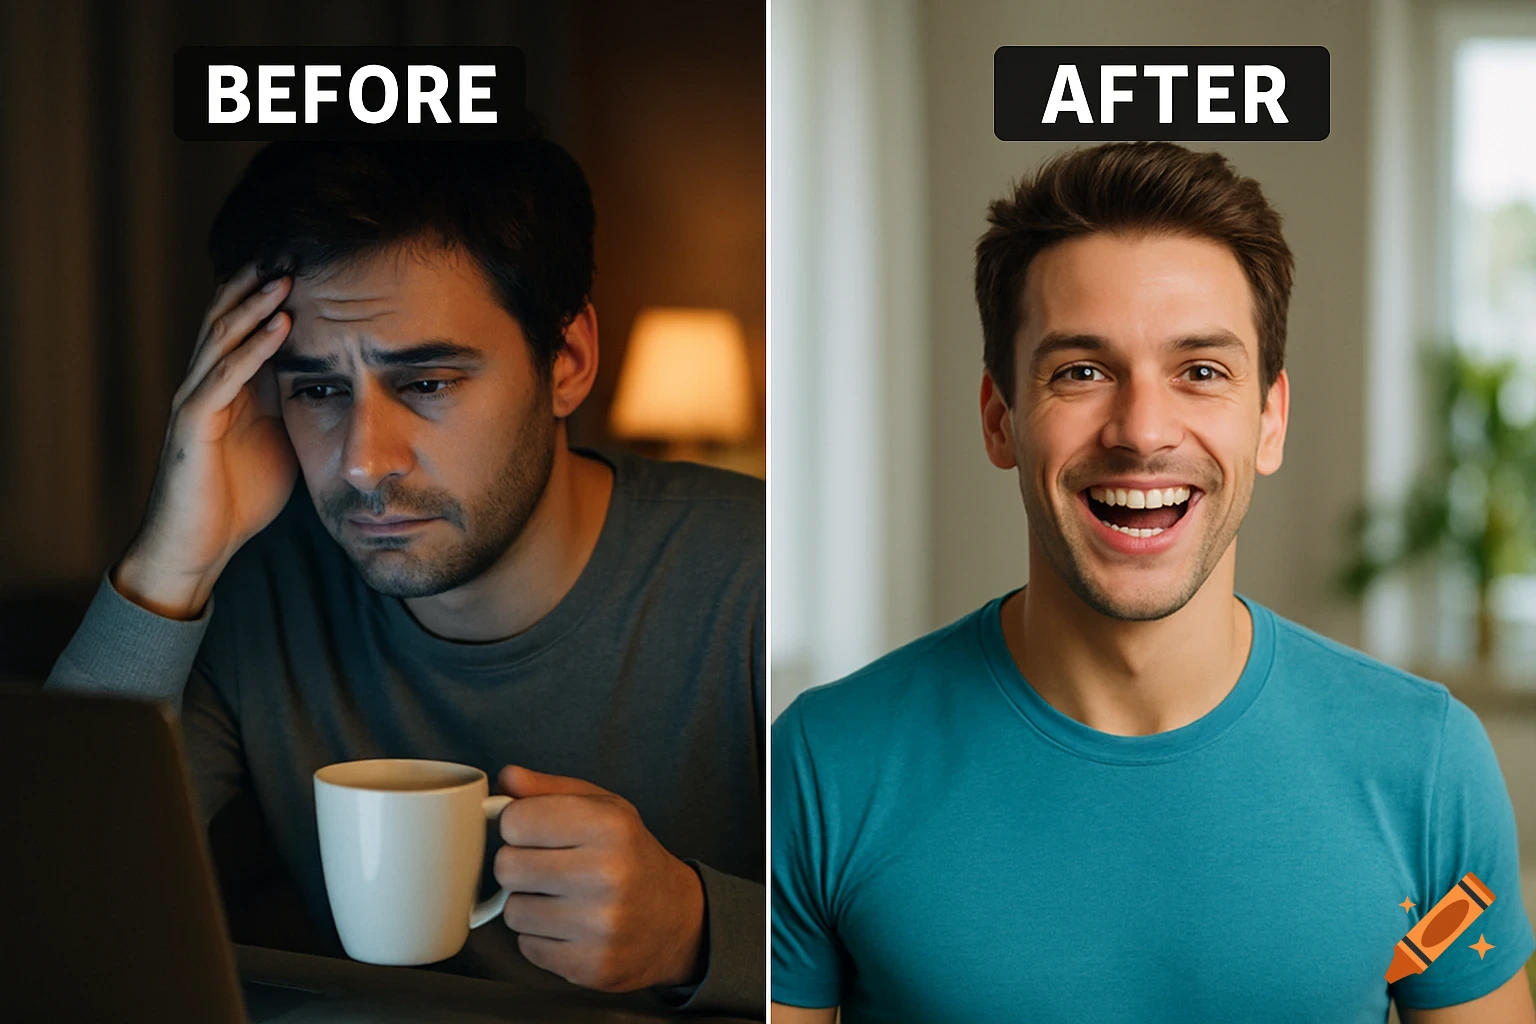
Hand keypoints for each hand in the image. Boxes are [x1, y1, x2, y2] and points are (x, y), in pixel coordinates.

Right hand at [114, 264, 297, 618]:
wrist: (198, 547)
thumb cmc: (239, 497)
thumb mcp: (280, 441)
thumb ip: (294, 407)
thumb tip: (335, 383)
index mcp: (229, 387)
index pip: (244, 325)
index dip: (267, 294)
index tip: (306, 262)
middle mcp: (207, 385)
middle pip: (228, 318)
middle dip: (257, 283)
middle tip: (293, 247)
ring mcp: (196, 401)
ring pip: (222, 338)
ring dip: (256, 304)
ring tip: (287, 274)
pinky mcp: (193, 426)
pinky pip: (224, 378)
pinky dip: (252, 349)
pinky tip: (279, 325)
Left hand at [493, 765, 706, 992]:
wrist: (676, 919)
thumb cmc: (631, 856)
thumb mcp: (604, 808)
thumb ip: (550, 790)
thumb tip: (506, 778)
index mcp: (609, 825)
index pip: (515, 820)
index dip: (518, 825)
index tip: (535, 831)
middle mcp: (607, 873)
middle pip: (506, 867)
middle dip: (519, 865)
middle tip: (548, 867)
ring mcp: (599, 924)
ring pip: (513, 910)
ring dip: (529, 904)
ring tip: (562, 898)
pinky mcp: (590, 965)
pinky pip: (527, 947)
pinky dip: (541, 937)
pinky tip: (570, 926)